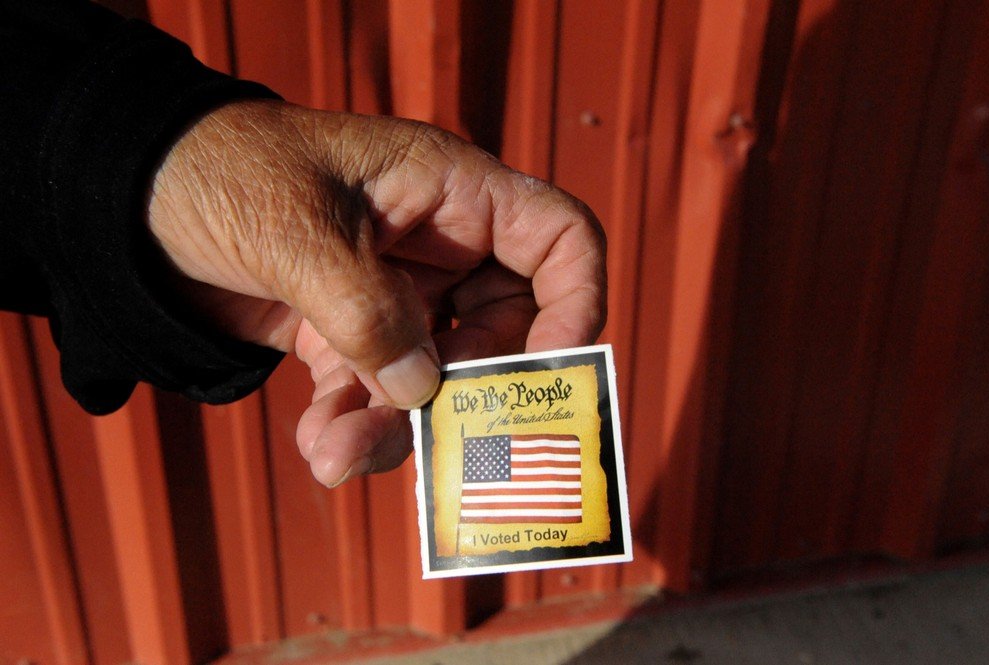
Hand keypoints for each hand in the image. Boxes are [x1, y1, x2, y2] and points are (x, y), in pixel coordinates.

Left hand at [147, 100, 605, 486]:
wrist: (130, 202)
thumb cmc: (218, 173)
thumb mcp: (296, 232)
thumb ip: (368, 313)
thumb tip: (423, 389)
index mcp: (449, 193)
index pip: (559, 240)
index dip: (576, 305)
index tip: (550, 372)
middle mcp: (438, 247)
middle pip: (503, 333)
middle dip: (465, 395)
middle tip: (424, 439)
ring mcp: (396, 294)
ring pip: (435, 379)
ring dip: (398, 427)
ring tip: (336, 456)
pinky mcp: (349, 334)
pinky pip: (376, 393)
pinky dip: (354, 426)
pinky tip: (318, 446)